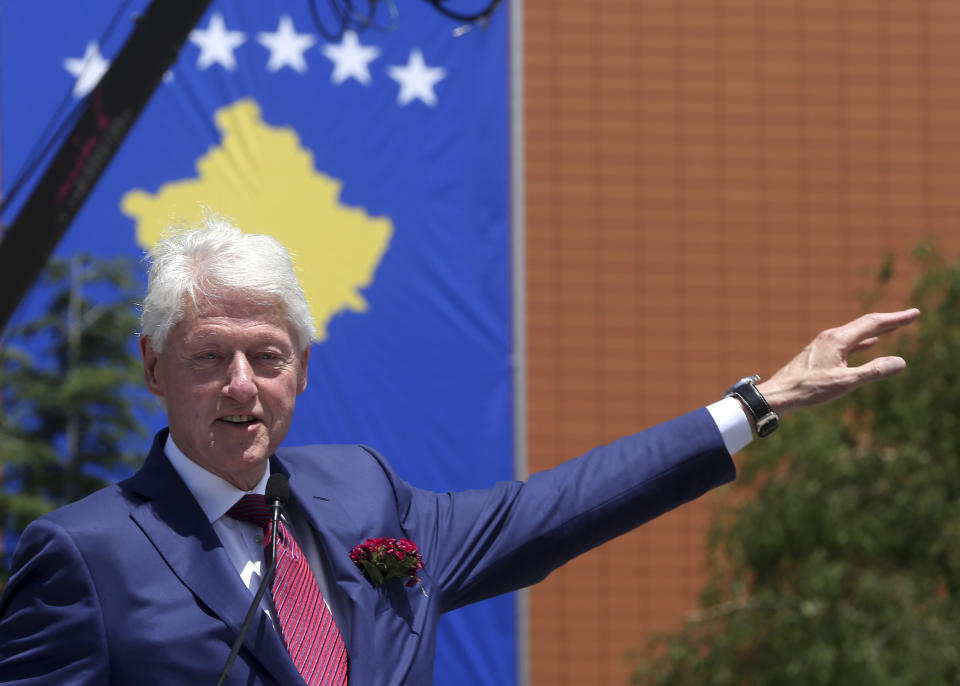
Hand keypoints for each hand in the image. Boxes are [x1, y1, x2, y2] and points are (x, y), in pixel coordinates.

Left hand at [756, 308, 919, 416]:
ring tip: (892, 327)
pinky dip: (862, 341)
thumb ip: (872, 372)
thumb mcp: (844, 383)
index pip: (873, 324)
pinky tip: (868, 344)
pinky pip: (847, 343)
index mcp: (838, 340)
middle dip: (889, 321)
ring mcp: (823, 345)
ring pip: (855, 333)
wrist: (778, 394)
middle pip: (864, 324)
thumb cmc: (808, 390)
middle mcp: (830, 337)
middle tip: (911, 316)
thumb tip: (900, 362)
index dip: (896, 319)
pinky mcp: (819, 354)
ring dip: (876, 330)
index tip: (915, 314)